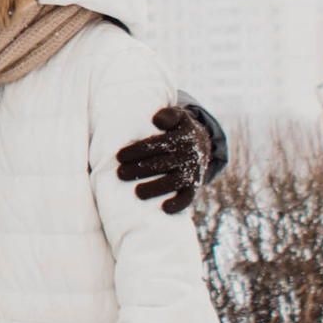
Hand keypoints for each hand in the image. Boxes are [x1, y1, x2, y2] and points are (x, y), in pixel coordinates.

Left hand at [116, 99, 209, 215]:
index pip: (157, 144)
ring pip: (174, 182)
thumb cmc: (180, 129)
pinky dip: (178, 204)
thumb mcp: (179, 117)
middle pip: (162, 164)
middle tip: (120, 174)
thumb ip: (169, 114)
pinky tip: (164, 208)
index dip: (137, 150)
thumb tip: (156, 119)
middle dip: (139, 170)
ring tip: (137, 193)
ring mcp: (192, 172)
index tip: (119, 156)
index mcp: (182, 137)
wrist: (203, 144)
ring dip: (155, 188)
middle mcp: (188, 155)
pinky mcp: (194, 186)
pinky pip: (188, 197)